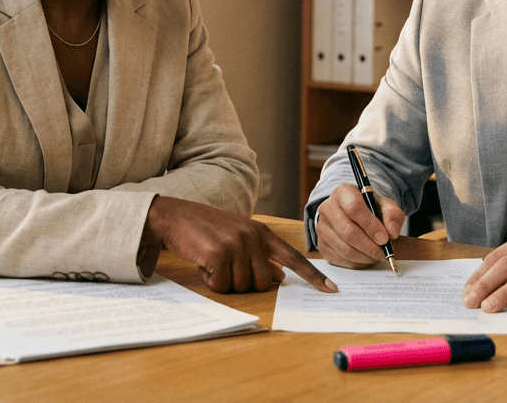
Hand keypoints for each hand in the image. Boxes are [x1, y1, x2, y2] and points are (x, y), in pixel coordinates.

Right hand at [144, 196, 336, 293]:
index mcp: (262, 233)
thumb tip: (279, 277)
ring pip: (242, 286)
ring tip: (213, 261)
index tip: (331, 289)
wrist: (176, 216)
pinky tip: (203, 264)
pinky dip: (210, 280)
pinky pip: (221, 285)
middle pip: (264, 283)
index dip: (312, 275)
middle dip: (245, 283)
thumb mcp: (239, 236)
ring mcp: (236, 244)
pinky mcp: (218, 253)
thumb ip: (261, 254)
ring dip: (224, 281)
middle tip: (227, 267)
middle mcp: (253, 237)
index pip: (293, 257)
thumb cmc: (208, 229)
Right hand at [314, 183, 405, 269]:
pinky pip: (338, 259)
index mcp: (343, 192)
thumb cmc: (370, 209)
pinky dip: (356, 263)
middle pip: (348, 232)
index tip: (384, 239)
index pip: (354, 208)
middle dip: (369, 247)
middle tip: (383, 253)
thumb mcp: (385, 206)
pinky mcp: (321, 244)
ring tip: (377, 257)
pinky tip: (366, 259)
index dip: (370, 226)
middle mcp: (328, 208)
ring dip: (364, 257)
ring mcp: (321, 227)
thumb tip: (392, 233)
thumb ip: (392, 216)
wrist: (354, 214)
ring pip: (344, 249)